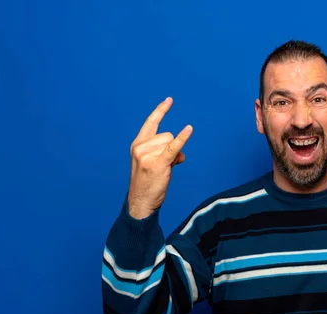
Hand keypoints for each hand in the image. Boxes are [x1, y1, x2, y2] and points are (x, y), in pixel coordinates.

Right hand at [127, 97, 192, 218]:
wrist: (140, 201)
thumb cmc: (148, 182)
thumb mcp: (153, 163)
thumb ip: (165, 152)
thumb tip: (181, 154)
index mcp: (137, 144)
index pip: (151, 123)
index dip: (160, 111)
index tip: (169, 100)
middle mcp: (140, 147)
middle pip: (167, 135)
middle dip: (171, 148)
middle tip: (165, 164)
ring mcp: (147, 154)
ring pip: (171, 143)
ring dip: (174, 156)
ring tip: (165, 169)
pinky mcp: (158, 163)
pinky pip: (174, 147)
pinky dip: (182, 138)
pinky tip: (189, 129)